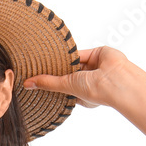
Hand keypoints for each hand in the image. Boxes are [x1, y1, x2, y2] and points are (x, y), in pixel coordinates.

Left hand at [23, 45, 139, 108]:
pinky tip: (55, 50)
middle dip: (55, 71)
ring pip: (73, 62)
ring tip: (43, 59)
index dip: (52, 84)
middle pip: (67, 73)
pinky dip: (68, 52)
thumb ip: (48, 83)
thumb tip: (27, 84)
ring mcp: (93, 67)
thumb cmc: (97, 91)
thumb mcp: (67, 86)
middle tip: (35, 67)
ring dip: (62, 61)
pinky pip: (79, 52)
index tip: (35, 81)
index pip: (64, 88)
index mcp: (83, 95)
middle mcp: (88, 81)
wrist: (118, 80)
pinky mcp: (97, 54)